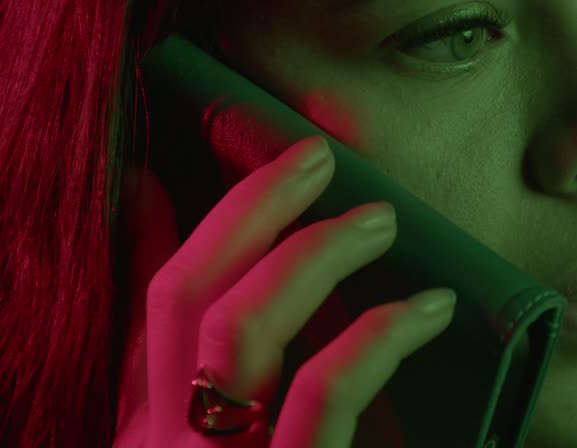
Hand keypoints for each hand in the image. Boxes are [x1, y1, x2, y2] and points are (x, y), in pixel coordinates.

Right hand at [113, 135, 456, 446]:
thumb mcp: (208, 443)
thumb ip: (197, 364)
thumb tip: (177, 253)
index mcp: (152, 429)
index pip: (151, 301)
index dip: (157, 221)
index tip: (174, 156)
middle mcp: (169, 441)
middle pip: (187, 294)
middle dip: (252, 208)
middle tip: (315, 157)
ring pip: (239, 329)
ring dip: (312, 253)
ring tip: (380, 221)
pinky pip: (321, 393)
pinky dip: (375, 337)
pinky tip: (426, 310)